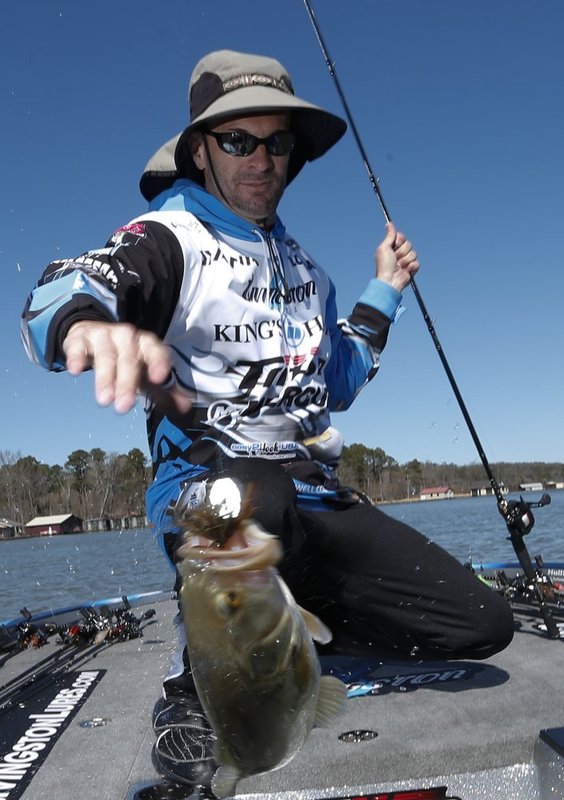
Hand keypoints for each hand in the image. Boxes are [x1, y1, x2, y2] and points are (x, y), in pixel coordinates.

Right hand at [63, 321, 191, 414]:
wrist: (93, 336)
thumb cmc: (125, 359)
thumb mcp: (144, 374)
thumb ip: (163, 391)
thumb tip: (184, 406)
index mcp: (146, 344)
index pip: (155, 350)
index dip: (158, 362)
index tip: (159, 378)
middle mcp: (126, 337)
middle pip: (129, 358)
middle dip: (127, 383)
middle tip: (123, 406)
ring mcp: (103, 335)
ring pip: (106, 354)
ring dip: (105, 377)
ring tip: (104, 400)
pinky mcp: (80, 338)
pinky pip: (79, 346)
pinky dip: (77, 356)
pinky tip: (76, 370)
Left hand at [375, 222, 419, 290]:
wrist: (390, 281)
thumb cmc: (384, 265)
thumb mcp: (384, 248)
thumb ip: (389, 236)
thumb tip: (389, 224)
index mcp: (392, 248)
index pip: (401, 237)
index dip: (399, 240)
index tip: (395, 245)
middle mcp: (399, 253)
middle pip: (408, 244)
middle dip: (402, 252)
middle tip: (395, 258)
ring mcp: (406, 261)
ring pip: (413, 253)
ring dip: (405, 260)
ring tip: (399, 266)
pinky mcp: (412, 268)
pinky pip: (417, 262)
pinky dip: (411, 267)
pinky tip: (405, 271)